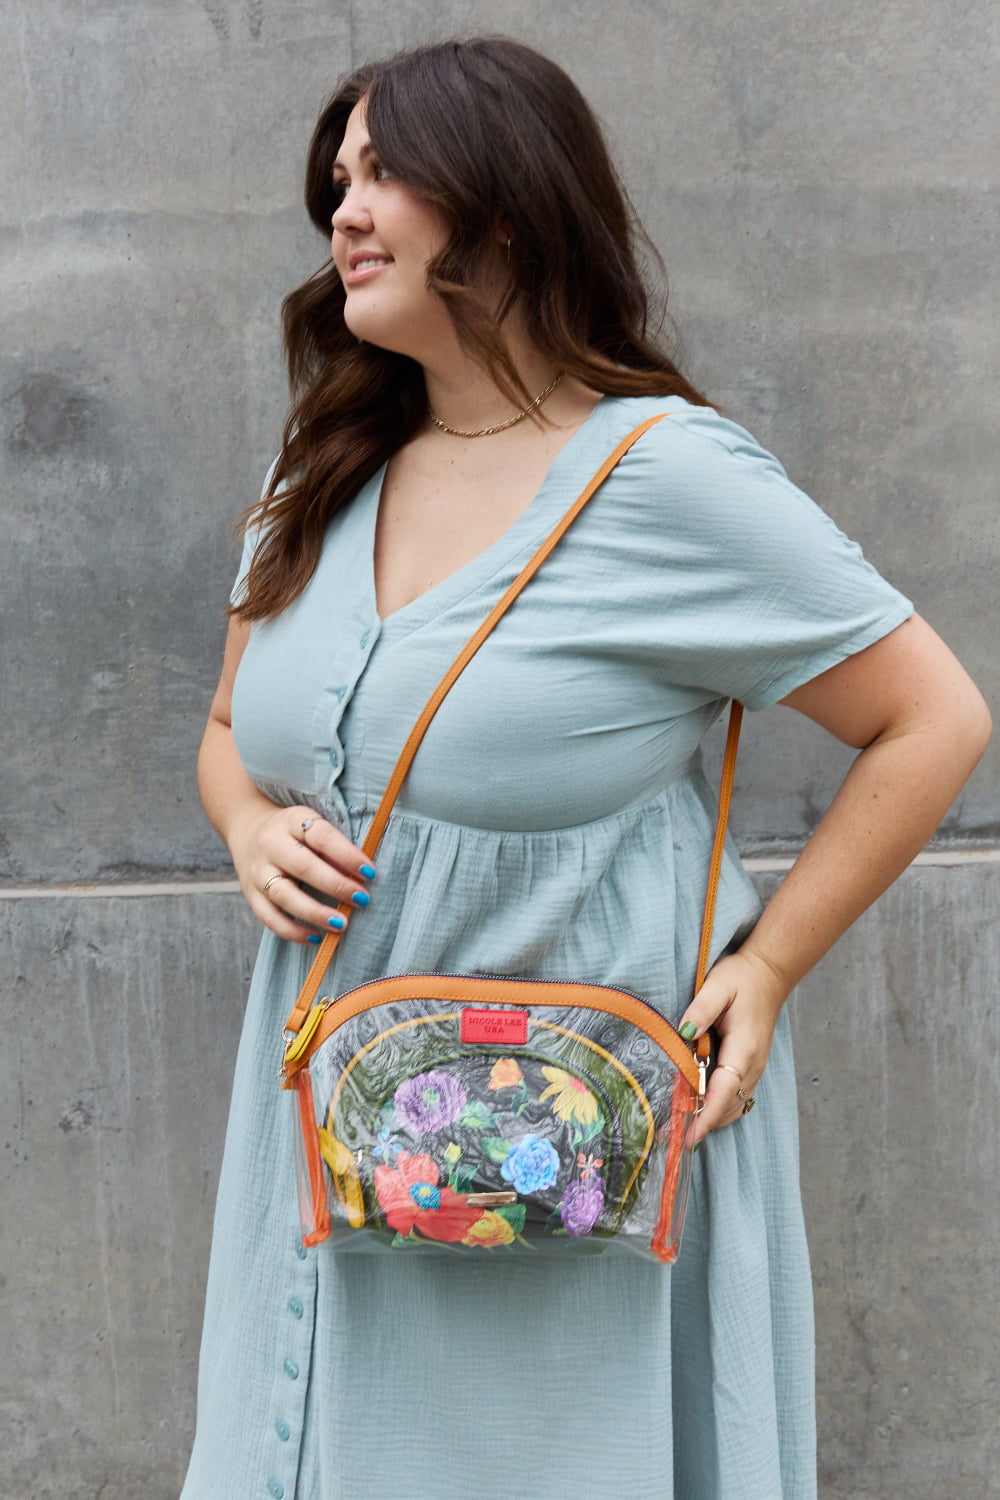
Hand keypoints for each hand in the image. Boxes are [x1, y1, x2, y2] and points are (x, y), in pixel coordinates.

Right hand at [229, 804, 375, 944]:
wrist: (248, 831)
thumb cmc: (294, 833)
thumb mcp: (312, 826)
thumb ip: (333, 847)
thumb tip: (360, 876)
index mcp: (291, 821)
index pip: (322, 837)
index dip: (347, 855)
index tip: (370, 873)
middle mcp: (270, 844)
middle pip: (303, 867)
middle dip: (336, 885)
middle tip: (362, 899)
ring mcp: (257, 870)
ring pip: (285, 896)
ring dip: (316, 913)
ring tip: (341, 924)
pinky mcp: (250, 894)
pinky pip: (270, 917)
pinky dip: (293, 931)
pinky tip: (316, 937)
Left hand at [677, 949, 788, 1144]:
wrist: (768, 974)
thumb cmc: (741, 978)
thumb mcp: (718, 986)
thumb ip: (701, 1009)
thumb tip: (684, 1034)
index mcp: (743, 1048)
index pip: (724, 1091)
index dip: (707, 1115)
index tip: (691, 1136)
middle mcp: (753, 1065)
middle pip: (729, 1106)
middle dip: (705, 1124)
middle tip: (676, 1138)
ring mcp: (755, 1068)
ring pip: (734, 1106)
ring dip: (712, 1119)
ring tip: (684, 1129)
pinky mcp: (751, 1067)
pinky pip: (736, 1097)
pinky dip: (719, 1108)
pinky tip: (699, 1109)